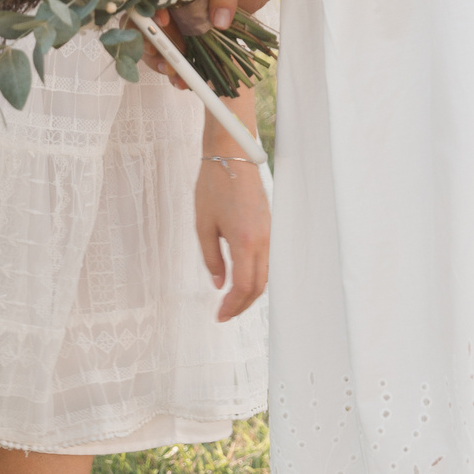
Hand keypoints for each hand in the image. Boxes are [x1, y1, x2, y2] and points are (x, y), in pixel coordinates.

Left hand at [194, 154, 269, 320]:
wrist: (233, 157)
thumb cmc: (214, 186)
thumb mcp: (203, 225)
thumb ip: (211, 258)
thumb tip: (219, 285)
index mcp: (245, 241)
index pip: (244, 287)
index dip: (232, 306)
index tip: (219, 316)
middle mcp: (263, 241)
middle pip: (259, 286)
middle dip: (242, 305)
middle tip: (223, 314)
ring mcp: (270, 234)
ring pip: (266, 276)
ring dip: (250, 293)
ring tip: (231, 301)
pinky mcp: (270, 228)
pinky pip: (267, 262)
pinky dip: (256, 277)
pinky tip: (241, 280)